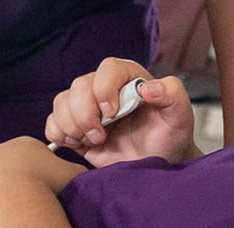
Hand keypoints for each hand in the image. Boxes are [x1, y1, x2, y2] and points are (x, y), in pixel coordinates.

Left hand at [0, 138, 83, 214]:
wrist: (9, 199)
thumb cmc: (44, 187)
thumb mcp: (72, 176)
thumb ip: (77, 171)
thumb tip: (83, 175)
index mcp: (26, 145)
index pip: (33, 159)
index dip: (40, 177)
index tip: (44, 191)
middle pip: (9, 169)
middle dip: (16, 183)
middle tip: (26, 201)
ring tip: (4, 209)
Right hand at [42, 58, 198, 164]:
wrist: (156, 164)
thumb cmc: (169, 137)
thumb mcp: (180, 116)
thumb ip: (173, 94)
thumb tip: (149, 87)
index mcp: (129, 78)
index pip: (107, 68)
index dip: (104, 89)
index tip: (112, 113)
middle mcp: (104, 88)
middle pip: (79, 86)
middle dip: (86, 114)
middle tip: (101, 136)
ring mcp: (87, 107)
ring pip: (62, 102)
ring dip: (72, 125)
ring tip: (94, 141)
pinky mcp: (75, 127)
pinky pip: (53, 122)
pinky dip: (60, 134)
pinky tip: (80, 144)